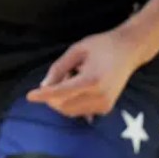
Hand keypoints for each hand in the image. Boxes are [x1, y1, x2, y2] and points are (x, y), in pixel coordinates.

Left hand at [24, 28, 144, 117]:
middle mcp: (99, 97)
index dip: (43, 95)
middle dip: (52, 96)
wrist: (129, 51)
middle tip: (59, 76)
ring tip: (72, 77)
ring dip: (62, 99)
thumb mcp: (76, 50)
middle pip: (64, 106)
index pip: (61, 93)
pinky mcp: (106, 109)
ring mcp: (104, 105)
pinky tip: (78, 85)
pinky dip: (71, 101)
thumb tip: (44, 85)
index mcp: (92, 80)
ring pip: (71, 111)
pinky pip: (80, 111)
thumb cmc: (101, 46)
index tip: (29, 96)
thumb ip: (59, 68)